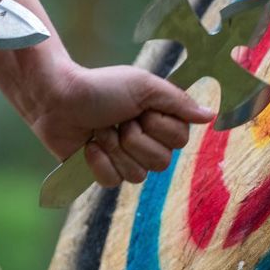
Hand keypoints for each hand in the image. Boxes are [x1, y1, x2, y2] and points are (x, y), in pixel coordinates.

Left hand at [29, 62, 214, 186]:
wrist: (58, 99)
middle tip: (119, 120)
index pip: (180, 141)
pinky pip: (113, 182)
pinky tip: (89, 146)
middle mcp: (148, 142)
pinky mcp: (104, 173)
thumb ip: (178, 101)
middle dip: (134, 139)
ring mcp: (126, 159)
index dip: (159, 127)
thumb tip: (210, 116)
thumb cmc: (101, 86)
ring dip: (115, 149)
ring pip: (138, 176)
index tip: (141, 109)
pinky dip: (98, 162)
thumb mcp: (144, 86)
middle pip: (162, 163)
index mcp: (162, 120)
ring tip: (101, 130)